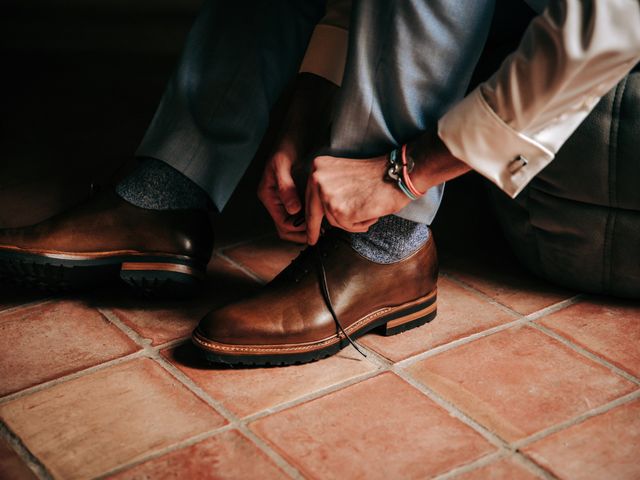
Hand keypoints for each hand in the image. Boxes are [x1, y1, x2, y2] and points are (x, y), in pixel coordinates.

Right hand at [258, 73, 337, 242]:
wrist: (295, 132)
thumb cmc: (286, 145)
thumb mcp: (282, 164)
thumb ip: (286, 187)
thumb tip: (293, 209)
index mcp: (268, 196)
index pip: (282, 224)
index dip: (298, 231)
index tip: (315, 230)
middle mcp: (275, 200)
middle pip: (288, 228)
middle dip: (303, 233)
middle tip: (322, 233)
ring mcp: (285, 198)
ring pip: (295, 222)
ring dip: (308, 226)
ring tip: (324, 226)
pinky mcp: (294, 194)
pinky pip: (301, 212)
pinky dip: (310, 216)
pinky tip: (323, 214)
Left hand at [305, 155, 411, 244]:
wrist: (396, 174)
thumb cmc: (376, 175)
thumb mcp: (342, 174)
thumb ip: (328, 188)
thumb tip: (320, 211)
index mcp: (318, 167)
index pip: (309, 196)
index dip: (309, 214)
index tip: (308, 228)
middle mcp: (318, 179)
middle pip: (314, 212)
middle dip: (313, 228)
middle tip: (312, 240)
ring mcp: (327, 195)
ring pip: (333, 221)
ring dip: (350, 221)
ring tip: (366, 209)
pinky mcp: (340, 211)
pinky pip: (347, 226)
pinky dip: (359, 224)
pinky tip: (370, 212)